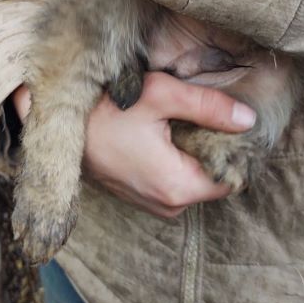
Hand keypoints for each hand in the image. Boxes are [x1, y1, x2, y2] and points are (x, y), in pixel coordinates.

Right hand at [12, 73, 255, 218]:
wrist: (55, 122)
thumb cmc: (105, 108)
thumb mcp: (162, 96)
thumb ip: (209, 107)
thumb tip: (249, 119)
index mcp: (177, 187)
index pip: (232, 178)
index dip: (237, 150)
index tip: (234, 122)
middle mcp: (167, 206)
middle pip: (213, 179)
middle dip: (216, 148)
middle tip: (209, 113)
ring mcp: (151, 204)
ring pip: (193, 180)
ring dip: (194, 152)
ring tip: (183, 119)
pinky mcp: (139, 195)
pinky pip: (173, 181)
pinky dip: (176, 158)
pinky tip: (165, 130)